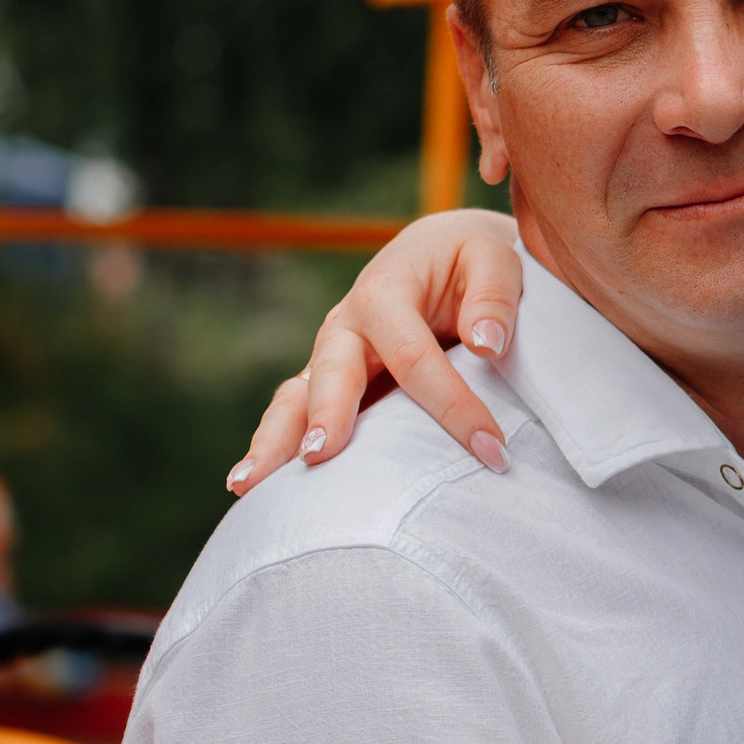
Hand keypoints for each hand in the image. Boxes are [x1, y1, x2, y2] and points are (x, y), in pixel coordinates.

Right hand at [227, 211, 522, 488]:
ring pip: (295, 400)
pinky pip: (295, 417)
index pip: (415, 357)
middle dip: (326, 415)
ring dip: (274, 441)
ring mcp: (330, 358)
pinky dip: (274, 448)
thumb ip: (493, 295)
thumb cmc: (470, 260)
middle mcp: (347, 327)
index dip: (454, 406)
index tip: (493, 450)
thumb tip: (487, 344)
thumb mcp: (493, 256)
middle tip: (319, 456)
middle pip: (331, 374)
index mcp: (386, 293)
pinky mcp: (328, 387)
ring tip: (250, 485)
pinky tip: (253, 488)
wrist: (440, 254)